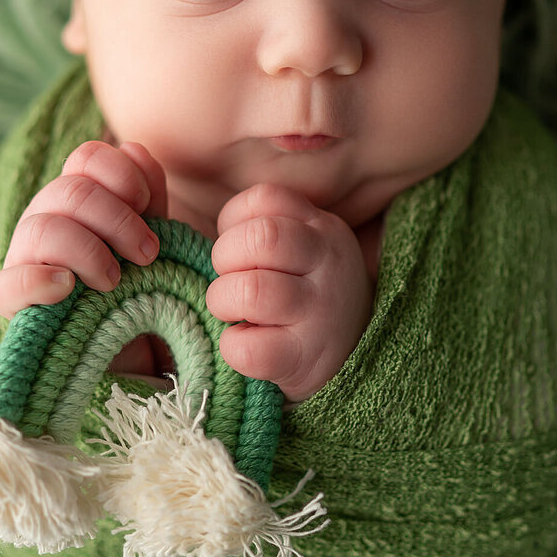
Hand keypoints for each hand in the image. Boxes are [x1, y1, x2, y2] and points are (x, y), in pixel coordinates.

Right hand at [0, 139, 167, 318]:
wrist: (130, 343)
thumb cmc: (139, 281)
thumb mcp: (151, 235)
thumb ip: (149, 194)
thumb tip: (133, 149)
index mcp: (77, 197)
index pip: (86, 158)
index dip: (120, 173)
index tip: (147, 205)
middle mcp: (45, 217)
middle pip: (70, 191)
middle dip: (117, 220)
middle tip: (148, 254)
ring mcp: (23, 256)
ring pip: (43, 229)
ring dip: (87, 251)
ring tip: (114, 281)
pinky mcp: (11, 301)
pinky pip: (7, 284)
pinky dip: (37, 281)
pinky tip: (68, 288)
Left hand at [206, 184, 374, 403]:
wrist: (357, 356)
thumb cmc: (308, 294)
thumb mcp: (305, 249)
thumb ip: (264, 230)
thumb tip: (199, 234)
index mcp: (321, 229)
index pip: (266, 199)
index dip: (233, 221)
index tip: (238, 248)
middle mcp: (328, 263)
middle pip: (261, 237)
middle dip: (224, 257)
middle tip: (228, 280)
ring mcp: (320, 312)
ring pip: (251, 290)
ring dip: (223, 301)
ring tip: (231, 312)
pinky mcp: (305, 358)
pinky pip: (250, 348)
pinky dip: (232, 346)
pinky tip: (244, 342)